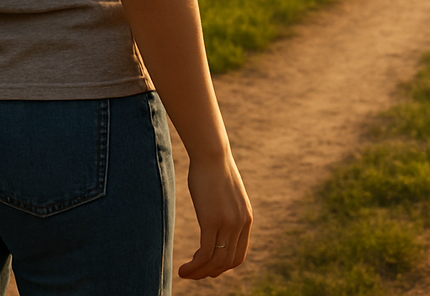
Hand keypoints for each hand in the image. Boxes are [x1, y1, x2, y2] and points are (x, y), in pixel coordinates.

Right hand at [178, 153, 252, 278]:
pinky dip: (194, 266)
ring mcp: (227, 223)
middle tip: (193, 274)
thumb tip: (216, 218)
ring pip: (215, 261)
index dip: (223, 267)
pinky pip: (205, 253)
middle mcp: (240, 224)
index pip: (238, 256)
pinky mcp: (211, 220)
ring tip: (184, 274)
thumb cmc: (214, 171)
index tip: (208, 268)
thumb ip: (226, 211)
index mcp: (246, 219)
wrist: (212, 154)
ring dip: (199, 272)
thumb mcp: (226, 195)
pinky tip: (183, 269)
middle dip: (209, 273)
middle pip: (227, 262)